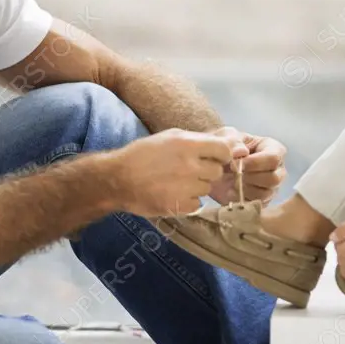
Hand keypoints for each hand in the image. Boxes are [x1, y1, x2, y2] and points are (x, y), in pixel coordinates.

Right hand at [110, 128, 235, 215]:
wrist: (117, 179)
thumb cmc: (142, 154)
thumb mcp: (168, 137)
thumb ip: (198, 140)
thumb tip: (227, 142)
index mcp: (188, 145)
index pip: (224, 150)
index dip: (222, 155)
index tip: (216, 157)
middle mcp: (190, 166)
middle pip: (216, 171)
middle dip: (206, 171)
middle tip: (189, 171)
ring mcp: (186, 188)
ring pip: (207, 188)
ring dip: (196, 186)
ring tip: (176, 183)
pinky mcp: (180, 206)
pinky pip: (197, 203)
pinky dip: (188, 201)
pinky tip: (173, 194)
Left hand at [207, 127, 287, 204]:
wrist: (213, 164)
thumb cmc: (226, 146)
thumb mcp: (227, 136)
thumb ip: (234, 141)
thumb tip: (242, 152)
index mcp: (274, 149)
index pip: (273, 158)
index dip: (254, 163)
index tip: (235, 164)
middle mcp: (277, 169)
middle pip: (274, 178)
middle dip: (250, 177)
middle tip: (233, 174)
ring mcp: (272, 187)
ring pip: (266, 193)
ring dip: (245, 189)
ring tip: (231, 182)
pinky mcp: (262, 200)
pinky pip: (257, 204)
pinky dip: (242, 199)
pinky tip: (230, 192)